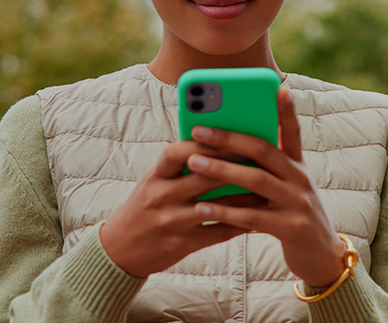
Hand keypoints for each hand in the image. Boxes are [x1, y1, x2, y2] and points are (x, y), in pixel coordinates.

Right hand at [100, 141, 250, 277]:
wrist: (120, 249)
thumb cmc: (143, 208)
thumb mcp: (153, 182)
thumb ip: (178, 166)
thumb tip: (213, 144)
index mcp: (155, 177)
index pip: (177, 152)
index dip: (202, 143)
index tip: (227, 136)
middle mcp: (161, 197)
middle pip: (203, 177)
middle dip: (234, 166)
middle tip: (260, 158)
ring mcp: (172, 221)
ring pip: (216, 206)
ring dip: (244, 197)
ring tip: (267, 189)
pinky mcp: (182, 244)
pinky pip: (217, 232)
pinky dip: (239, 225)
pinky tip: (257, 219)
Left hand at [184, 87, 346, 286]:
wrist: (321, 257)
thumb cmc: (292, 215)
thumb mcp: (286, 188)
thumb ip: (265, 169)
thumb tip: (226, 148)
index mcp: (298, 166)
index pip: (293, 132)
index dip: (287, 110)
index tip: (279, 87)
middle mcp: (301, 179)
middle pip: (264, 151)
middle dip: (230, 138)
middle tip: (199, 129)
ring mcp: (298, 203)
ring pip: (256, 180)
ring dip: (222, 170)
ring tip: (194, 162)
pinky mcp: (291, 228)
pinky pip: (252, 217)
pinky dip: (225, 211)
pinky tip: (201, 207)